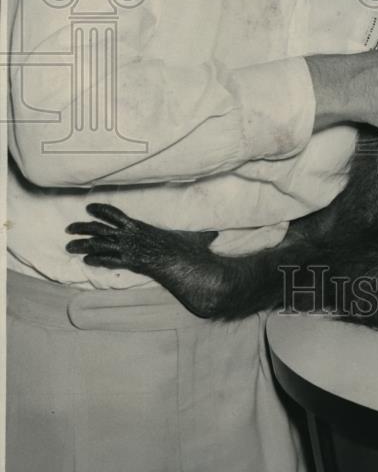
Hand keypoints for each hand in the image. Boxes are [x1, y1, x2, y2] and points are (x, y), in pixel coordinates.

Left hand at [66, 203, 223, 317]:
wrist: (188, 263)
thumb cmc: (190, 250)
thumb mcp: (196, 239)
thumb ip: (201, 236)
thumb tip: (215, 233)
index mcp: (142, 227)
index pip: (116, 215)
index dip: (101, 211)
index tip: (88, 208)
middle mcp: (133, 235)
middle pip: (102, 229)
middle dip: (83, 227)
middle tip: (69, 228)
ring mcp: (131, 249)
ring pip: (101, 245)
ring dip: (83, 245)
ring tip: (69, 245)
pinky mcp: (131, 262)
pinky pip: (109, 260)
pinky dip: (97, 260)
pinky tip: (86, 261)